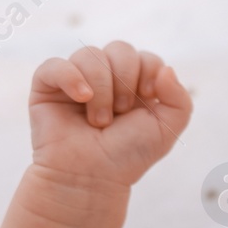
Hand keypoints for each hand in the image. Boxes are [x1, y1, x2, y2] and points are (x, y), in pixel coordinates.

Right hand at [29, 41, 191, 188]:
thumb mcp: (166, 130)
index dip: (149, 72)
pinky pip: (55, 64)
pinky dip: (71, 77)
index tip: (146, 98)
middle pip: (120, 49)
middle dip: (125, 79)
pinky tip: (82, 98)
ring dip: (101, 88)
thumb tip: (166, 69)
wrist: (92, 177)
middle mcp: (106, 78)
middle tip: (121, 112)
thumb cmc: (127, 155)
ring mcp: (76, 80)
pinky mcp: (48, 86)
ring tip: (99, 121)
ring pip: (90, 54)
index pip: (146, 58)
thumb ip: (180, 99)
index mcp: (134, 85)